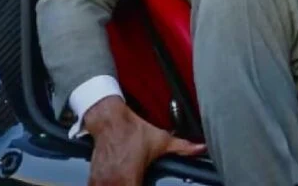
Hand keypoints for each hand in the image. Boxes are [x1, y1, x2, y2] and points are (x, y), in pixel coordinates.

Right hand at [86, 97, 206, 185]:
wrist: (108, 119)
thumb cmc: (132, 129)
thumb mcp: (160, 139)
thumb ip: (183, 148)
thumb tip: (202, 148)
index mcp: (130, 178)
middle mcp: (113, 182)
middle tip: (136, 184)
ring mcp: (101, 180)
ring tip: (127, 184)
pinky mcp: (94, 177)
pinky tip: (114, 184)